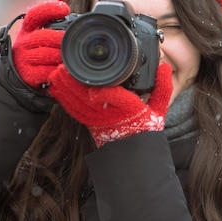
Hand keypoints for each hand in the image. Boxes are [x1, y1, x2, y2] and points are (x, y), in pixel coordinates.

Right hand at [12, 1, 69, 90]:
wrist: (20, 73)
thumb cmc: (37, 50)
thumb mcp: (41, 33)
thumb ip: (54, 23)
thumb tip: (75, 13)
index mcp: (28, 27)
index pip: (35, 14)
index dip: (50, 9)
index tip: (65, 9)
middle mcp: (23, 41)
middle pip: (43, 36)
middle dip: (60, 38)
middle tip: (74, 39)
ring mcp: (23, 57)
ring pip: (45, 54)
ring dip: (61, 55)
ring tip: (72, 55)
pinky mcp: (27, 73)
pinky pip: (44, 72)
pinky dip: (56, 71)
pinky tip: (63, 69)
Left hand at [48, 63, 172, 146]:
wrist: (133, 153)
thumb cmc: (145, 128)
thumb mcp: (159, 109)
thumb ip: (163, 87)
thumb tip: (165, 67)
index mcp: (130, 110)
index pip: (119, 101)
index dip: (105, 95)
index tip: (94, 88)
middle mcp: (111, 116)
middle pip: (90, 100)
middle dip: (75, 84)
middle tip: (64, 68)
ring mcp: (98, 121)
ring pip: (79, 104)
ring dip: (66, 89)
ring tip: (57, 73)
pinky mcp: (88, 123)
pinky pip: (73, 111)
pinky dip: (63, 99)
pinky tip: (56, 87)